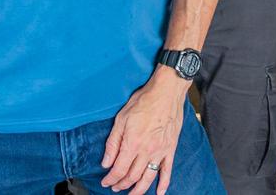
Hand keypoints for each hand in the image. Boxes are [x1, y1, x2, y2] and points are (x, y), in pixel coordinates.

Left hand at [101, 69, 188, 193]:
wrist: (167, 91)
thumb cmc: (144, 101)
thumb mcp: (121, 119)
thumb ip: (113, 143)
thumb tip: (106, 162)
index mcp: (133, 143)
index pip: (119, 169)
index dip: (110, 179)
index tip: (105, 182)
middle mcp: (147, 151)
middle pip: (132, 176)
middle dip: (121, 185)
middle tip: (115, 187)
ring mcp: (160, 151)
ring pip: (148, 178)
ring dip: (138, 190)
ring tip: (131, 194)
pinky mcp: (170, 148)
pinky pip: (167, 170)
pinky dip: (164, 184)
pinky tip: (159, 193)